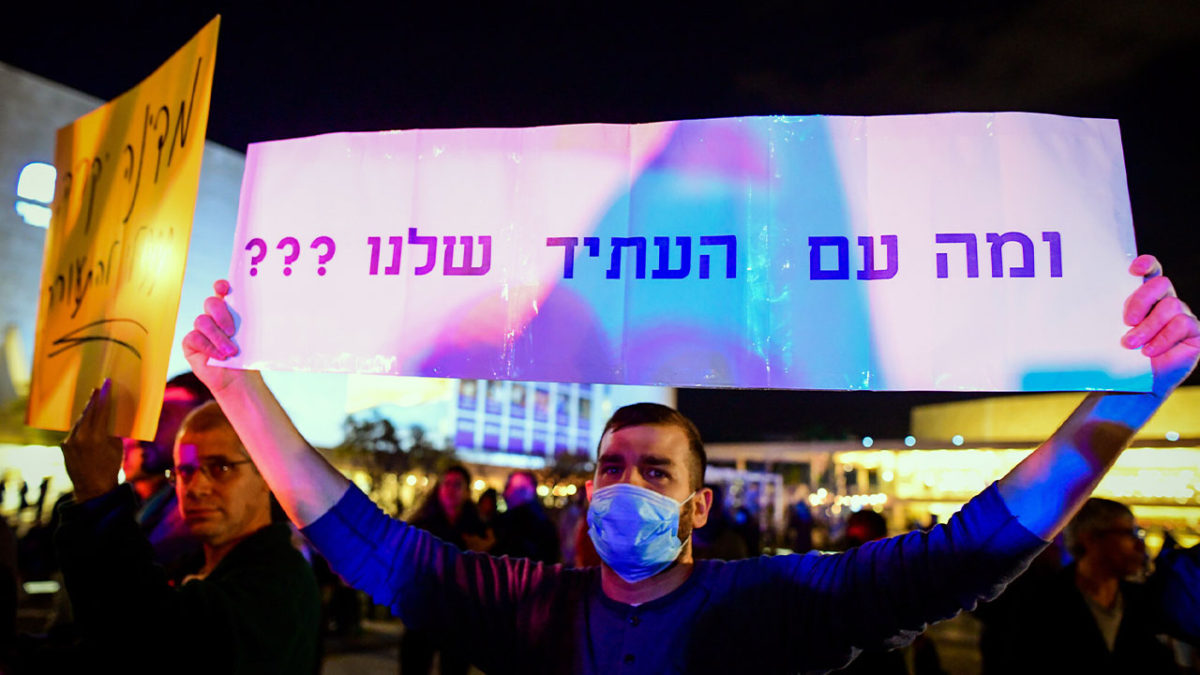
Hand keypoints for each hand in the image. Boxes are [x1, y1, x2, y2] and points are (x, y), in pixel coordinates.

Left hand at [61, 379, 122, 501]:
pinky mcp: (64, 446)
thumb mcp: (117, 448)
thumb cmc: (110, 468)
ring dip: (86, 412)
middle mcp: (80, 437)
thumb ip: (112, 431)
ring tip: (92, 402)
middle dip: (93, 400)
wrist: (92, 488)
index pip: (101, 411)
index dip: (104, 397)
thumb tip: (111, 417)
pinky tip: (86, 420)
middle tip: (97, 389)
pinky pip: (74, 431)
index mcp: (97, 437)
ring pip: (79, 421)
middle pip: (88, 413)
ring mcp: (70, 442)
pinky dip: (81, 425)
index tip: (106, 386)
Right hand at [182, 280, 251, 394]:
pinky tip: (220, 357)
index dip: (221, 286)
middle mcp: (213, 317)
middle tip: (233, 332)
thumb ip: (253, 321)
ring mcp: (200, 329)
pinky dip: (209, 347)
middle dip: (221, 315)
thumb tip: (272, 309)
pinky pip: (194, 338)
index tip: (225, 288)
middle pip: (210, 303)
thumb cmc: (247, 355)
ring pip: (202, 321)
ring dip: (218, 337)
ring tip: (231, 352)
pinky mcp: (191, 343)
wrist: (239, 379)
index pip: (221, 291)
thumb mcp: (253, 336)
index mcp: (229, 310)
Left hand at [1121, 255, 1199, 396]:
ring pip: (1170, 305)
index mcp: (1145, 297)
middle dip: (1142, 299)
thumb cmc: (1119, 354)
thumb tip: (1086, 300)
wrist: (1134, 383)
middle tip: (1126, 320)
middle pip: (1161, 283)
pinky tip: (1149, 351)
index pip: (1151, 272)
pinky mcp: (1194, 332)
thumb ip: (1109, 315)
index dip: (1146, 264)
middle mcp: (1165, 302)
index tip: (1134, 269)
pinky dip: (1163, 338)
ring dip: (1148, 326)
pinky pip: (1183, 324)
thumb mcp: (1110, 331)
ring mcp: (1182, 316)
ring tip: (1130, 343)